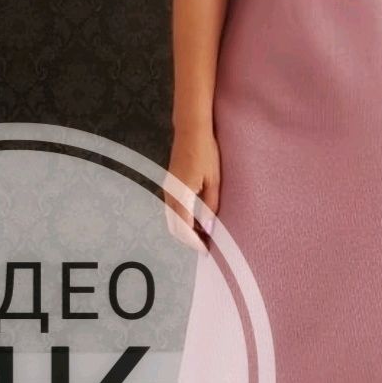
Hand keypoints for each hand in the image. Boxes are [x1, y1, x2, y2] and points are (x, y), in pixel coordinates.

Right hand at [162, 130, 220, 251]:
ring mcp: (167, 190)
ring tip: (202, 235)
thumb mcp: (214, 179)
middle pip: (174, 227)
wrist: (191, 131)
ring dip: (184, 231)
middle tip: (205, 247)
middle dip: (188, 240)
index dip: (194, 242)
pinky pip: (172, 210)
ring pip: (171, 219)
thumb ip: (210, 204)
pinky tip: (195, 220)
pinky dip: (181, 221)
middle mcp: (170, 195)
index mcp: (181, 194)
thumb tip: (208, 228)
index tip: (206, 251)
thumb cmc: (206, 152)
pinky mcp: (169, 185)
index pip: (185, 227)